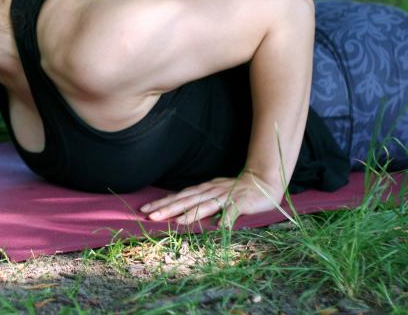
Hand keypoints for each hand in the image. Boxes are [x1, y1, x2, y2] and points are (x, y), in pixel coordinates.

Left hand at [139, 172, 283, 226]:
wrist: (263, 181)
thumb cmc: (235, 189)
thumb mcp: (212, 192)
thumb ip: (196, 199)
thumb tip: (175, 206)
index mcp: (203, 190)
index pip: (179, 196)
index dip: (162, 202)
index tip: (145, 209)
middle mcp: (210, 192)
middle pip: (186, 200)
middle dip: (168, 208)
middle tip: (150, 215)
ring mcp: (225, 196)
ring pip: (204, 205)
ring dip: (190, 214)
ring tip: (176, 222)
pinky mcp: (240, 202)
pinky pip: (232, 212)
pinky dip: (225, 219)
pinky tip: (219, 228)